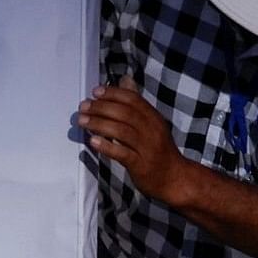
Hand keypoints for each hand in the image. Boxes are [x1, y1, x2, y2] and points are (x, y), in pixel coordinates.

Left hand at [76, 83, 192, 202]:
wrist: (175, 178)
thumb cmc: (159, 149)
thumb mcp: (151, 123)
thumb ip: (136, 103)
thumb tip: (125, 79)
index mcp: (153, 118)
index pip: (133, 99)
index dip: (113, 93)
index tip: (95, 92)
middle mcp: (152, 130)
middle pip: (125, 113)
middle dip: (101, 107)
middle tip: (83, 106)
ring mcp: (147, 148)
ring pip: (121, 131)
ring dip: (99, 124)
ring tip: (82, 121)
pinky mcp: (141, 165)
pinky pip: (122, 153)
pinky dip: (106, 146)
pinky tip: (92, 141)